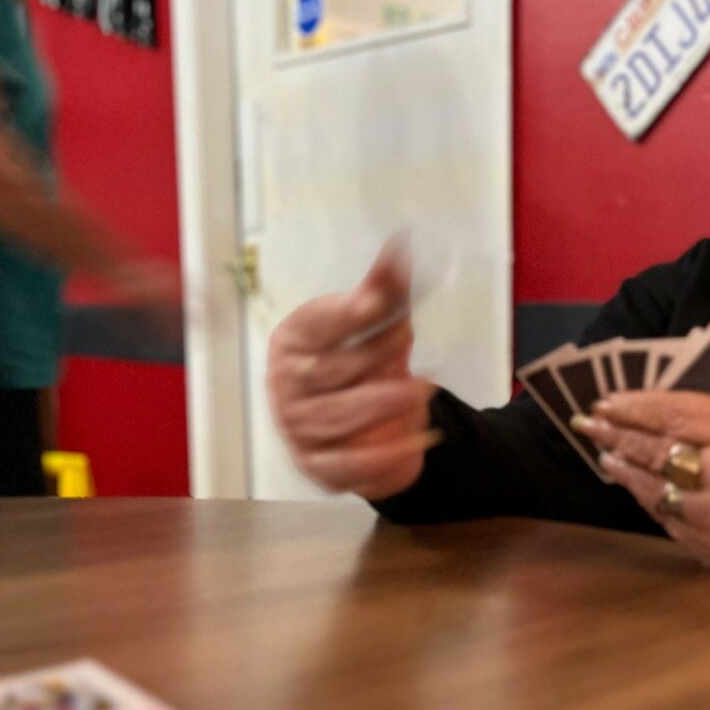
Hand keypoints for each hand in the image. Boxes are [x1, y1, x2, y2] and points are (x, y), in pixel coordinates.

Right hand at [266, 244, 438, 499]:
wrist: (366, 423)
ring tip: (423, 390)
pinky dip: (382, 455)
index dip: (348, 313)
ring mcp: (296, 428)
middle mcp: (286, 384)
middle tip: (411, 346)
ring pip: (338, 416)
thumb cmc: (362, 362)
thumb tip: (402, 243)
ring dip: (383, 403)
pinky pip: (346, 464)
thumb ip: (386, 289)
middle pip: (331, 369)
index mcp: (293, 340)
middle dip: (375, 356)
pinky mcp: (317, 466)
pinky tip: (419, 438)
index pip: (317, 324)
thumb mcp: (377, 324)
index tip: (378, 302)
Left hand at [573, 390, 709, 598]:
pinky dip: (652, 501)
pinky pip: (670, 522)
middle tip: (588, 422)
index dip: (637, 405)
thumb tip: (662, 417)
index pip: (678, 411)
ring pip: (654, 489)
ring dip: (625, 470)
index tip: (609, 400)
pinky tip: (638, 488)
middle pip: (657, 449)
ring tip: (606, 452)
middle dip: (617, 434)